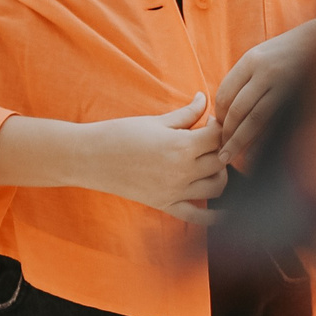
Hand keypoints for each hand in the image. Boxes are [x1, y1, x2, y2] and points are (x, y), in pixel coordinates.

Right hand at [80, 92, 227, 222]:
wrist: (92, 158)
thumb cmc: (121, 134)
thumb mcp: (156, 121)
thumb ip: (186, 114)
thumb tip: (204, 98)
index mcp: (181, 146)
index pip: (217, 137)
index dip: (217, 126)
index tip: (209, 123)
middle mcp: (183, 171)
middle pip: (221, 161)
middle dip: (221, 149)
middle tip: (211, 143)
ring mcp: (176, 191)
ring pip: (217, 187)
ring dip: (220, 175)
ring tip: (210, 165)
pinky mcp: (167, 205)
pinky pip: (198, 216)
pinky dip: (214, 215)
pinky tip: (222, 210)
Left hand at [216, 16, 315, 173]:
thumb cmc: (291, 51)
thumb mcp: (265, 55)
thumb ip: (247, 77)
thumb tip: (226, 107)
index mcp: (251, 60)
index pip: (225, 93)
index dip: (219, 115)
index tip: (219, 129)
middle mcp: (264, 71)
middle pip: (236, 109)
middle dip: (227, 133)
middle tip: (221, 151)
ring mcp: (282, 84)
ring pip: (254, 120)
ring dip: (240, 141)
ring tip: (231, 157)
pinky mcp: (298, 97)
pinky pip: (275, 125)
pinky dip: (261, 143)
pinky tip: (254, 155)